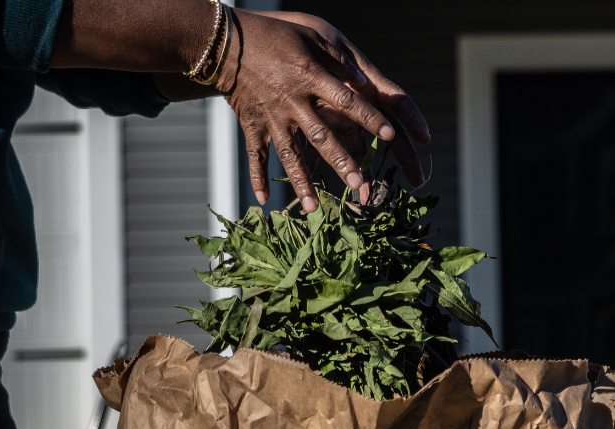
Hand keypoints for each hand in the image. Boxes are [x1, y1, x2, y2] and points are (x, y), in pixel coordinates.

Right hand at [217, 10, 428, 210]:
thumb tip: (364, 81)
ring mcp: (270, 116)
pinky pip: (256, 155)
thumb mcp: (310, 35)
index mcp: (310, 77)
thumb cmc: (273, 34)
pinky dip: (258, 177)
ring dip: (301, 181)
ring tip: (313, 207)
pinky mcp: (251, 124)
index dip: (369, 118)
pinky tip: (264, 200)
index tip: (390, 135)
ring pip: (289, 154)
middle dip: (339, 161)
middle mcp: (292, 101)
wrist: (223, 41)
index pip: (347, 101)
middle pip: (321, 136)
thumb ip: (338, 59)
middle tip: (357, 183)